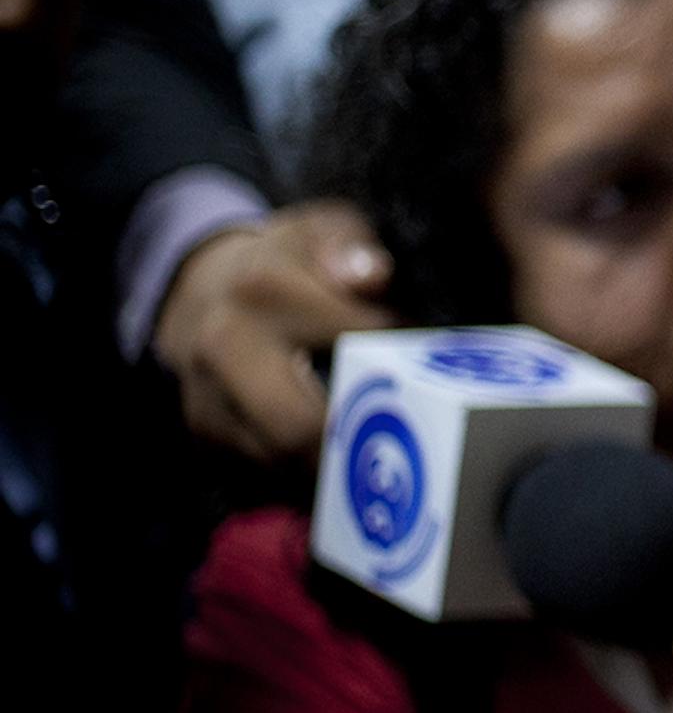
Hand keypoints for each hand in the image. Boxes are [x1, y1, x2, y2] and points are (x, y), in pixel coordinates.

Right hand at [152, 202, 395, 464]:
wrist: (199, 290)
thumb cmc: (283, 262)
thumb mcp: (317, 232)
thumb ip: (351, 247)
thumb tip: (372, 276)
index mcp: (263, 292)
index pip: (354, 341)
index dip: (401, 362)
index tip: (432, 374)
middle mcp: (224, 351)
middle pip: (299, 428)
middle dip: (360, 445)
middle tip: (415, 452)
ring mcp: (206, 402)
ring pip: (282, 466)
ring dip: (337, 472)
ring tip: (387, 466)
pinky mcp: (204, 439)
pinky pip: (265, 479)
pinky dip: (309, 480)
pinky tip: (345, 473)